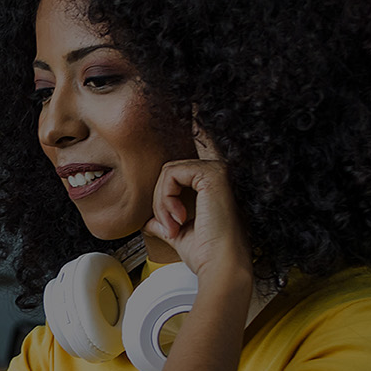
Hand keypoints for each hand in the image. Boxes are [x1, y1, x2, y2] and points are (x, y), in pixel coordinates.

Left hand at [145, 128, 250, 285]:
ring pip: (168, 172)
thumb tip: (150, 222)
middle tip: (172, 226)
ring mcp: (218, 171)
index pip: (203, 146)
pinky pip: (171, 174)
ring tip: (176, 224)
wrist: (220, 266)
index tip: (194, 103)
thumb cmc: (207, 254)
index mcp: (215, 183)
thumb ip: (165, 222)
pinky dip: (166, 198)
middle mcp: (219, 173)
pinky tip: (179, 216)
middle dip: (160, 200)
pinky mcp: (213, 174)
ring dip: (162, 203)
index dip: (199, 123)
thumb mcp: (180, 234)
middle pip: (169, 170)